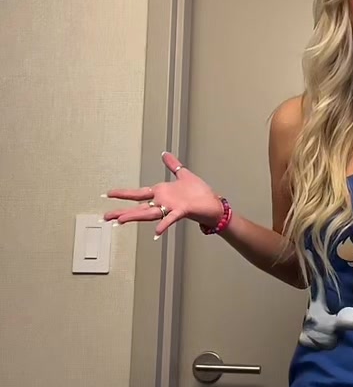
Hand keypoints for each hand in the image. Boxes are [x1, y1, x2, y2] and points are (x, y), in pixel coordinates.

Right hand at [103, 151, 223, 236]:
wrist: (213, 204)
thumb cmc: (200, 193)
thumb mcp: (183, 174)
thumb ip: (173, 164)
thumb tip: (164, 154)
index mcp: (161, 193)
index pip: (137, 193)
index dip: (122, 193)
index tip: (108, 194)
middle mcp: (162, 202)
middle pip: (138, 207)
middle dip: (121, 211)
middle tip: (106, 216)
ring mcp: (170, 207)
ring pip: (149, 213)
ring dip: (134, 216)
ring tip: (120, 220)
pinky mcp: (182, 211)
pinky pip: (171, 218)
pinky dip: (164, 224)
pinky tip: (155, 232)